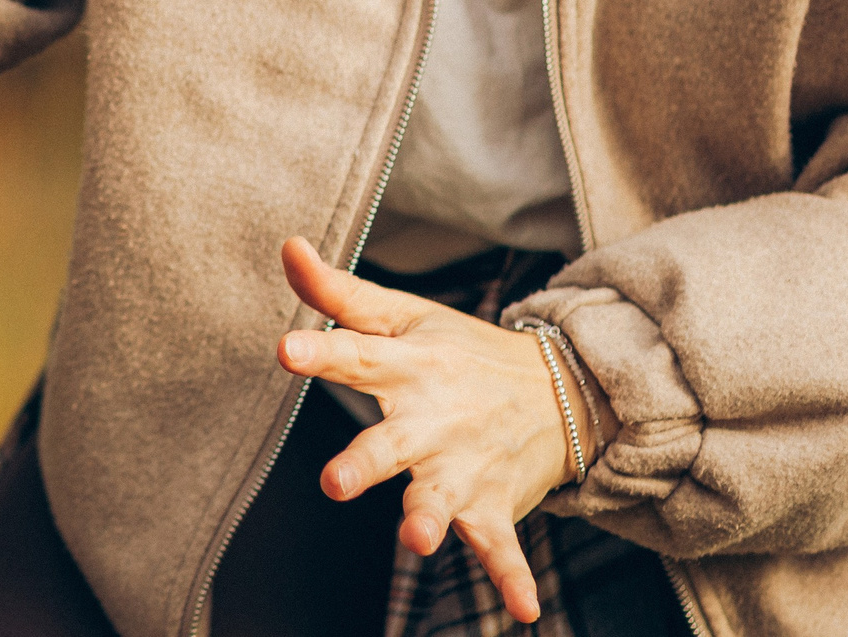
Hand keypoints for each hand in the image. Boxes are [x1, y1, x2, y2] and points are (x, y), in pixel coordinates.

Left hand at [273, 236, 610, 624]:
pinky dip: (514, 578)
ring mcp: (464, 465)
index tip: (287, 351)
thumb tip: (288, 247)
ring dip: (431, 519)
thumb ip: (340, 292)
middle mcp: (435, 418)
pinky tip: (523, 611)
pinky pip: (502, 546)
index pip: (358, 356)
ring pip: (442, 497)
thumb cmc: (460, 351)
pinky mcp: (491, 505)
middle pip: (392, 443)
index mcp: (409, 366)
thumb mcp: (405, 314)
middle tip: (334, 481)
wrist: (560, 391)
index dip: (321, 353)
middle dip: (366, 462)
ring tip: (417, 539)